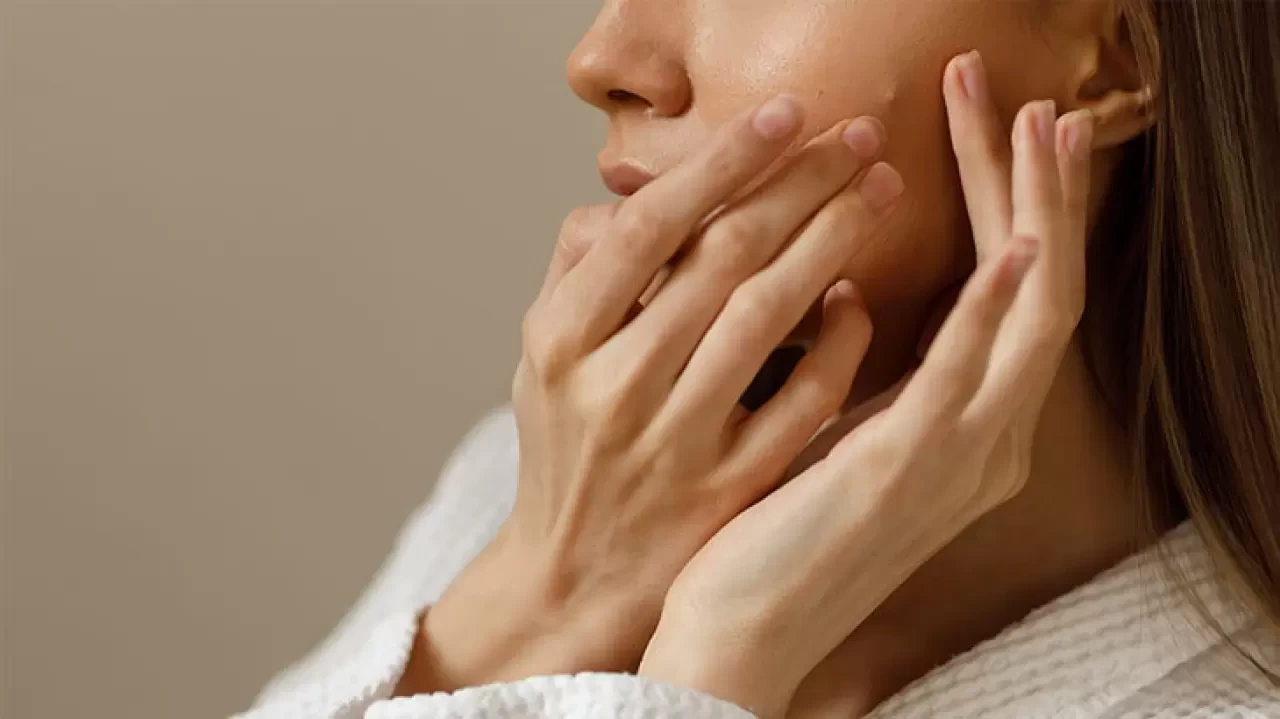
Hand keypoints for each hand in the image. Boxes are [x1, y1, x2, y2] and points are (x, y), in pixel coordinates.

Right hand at [399, 96, 905, 693]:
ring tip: (881, 190)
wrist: (575, 575)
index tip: (784, 114)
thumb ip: (581, 269)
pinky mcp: (730, 486)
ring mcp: (677, 441)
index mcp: (563, 340)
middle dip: (800, 183)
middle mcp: (616, 386)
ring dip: (833, 241)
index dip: (723, 162)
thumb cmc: (566, 449)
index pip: (651, 225)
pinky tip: (858, 297)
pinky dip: (838, 343)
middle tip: (860, 135)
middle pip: (722, 258)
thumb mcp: (541, 356)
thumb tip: (641, 195)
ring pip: (768, 317)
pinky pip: (802, 401)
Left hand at [638, 50, 1092, 717]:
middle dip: (1043, 192)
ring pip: (1030, 319)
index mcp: (963, 429)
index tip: (1009, 135)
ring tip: (1039, 133)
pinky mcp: (905, 472)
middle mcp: (983, 441)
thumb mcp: (826, 432)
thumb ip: (844, 368)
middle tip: (1040, 108)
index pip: (1012, 296)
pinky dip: (995, 313)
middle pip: (1042, 291)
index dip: (1019, 210)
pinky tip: (1012, 251)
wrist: (743, 633)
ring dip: (1037, 218)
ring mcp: (955, 459)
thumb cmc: (773, 531)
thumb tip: (832, 291)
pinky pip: (966, 381)